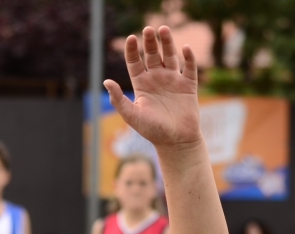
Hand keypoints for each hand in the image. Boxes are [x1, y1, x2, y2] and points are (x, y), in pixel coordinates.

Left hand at [104, 26, 199, 148]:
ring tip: (163, 30)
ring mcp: (173, 80)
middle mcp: (156, 79)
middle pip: (152, 55)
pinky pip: (189, 67)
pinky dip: (189, 57)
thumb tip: (106, 82)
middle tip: (148, 29)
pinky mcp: (188, 85)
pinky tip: (185, 48)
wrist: (176, 142)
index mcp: (141, 84)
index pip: (135, 62)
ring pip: (170, 56)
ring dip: (167, 43)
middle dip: (150, 42)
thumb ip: (118, 99)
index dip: (132, 49)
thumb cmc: (152, 130)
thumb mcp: (132, 115)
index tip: (131, 38)